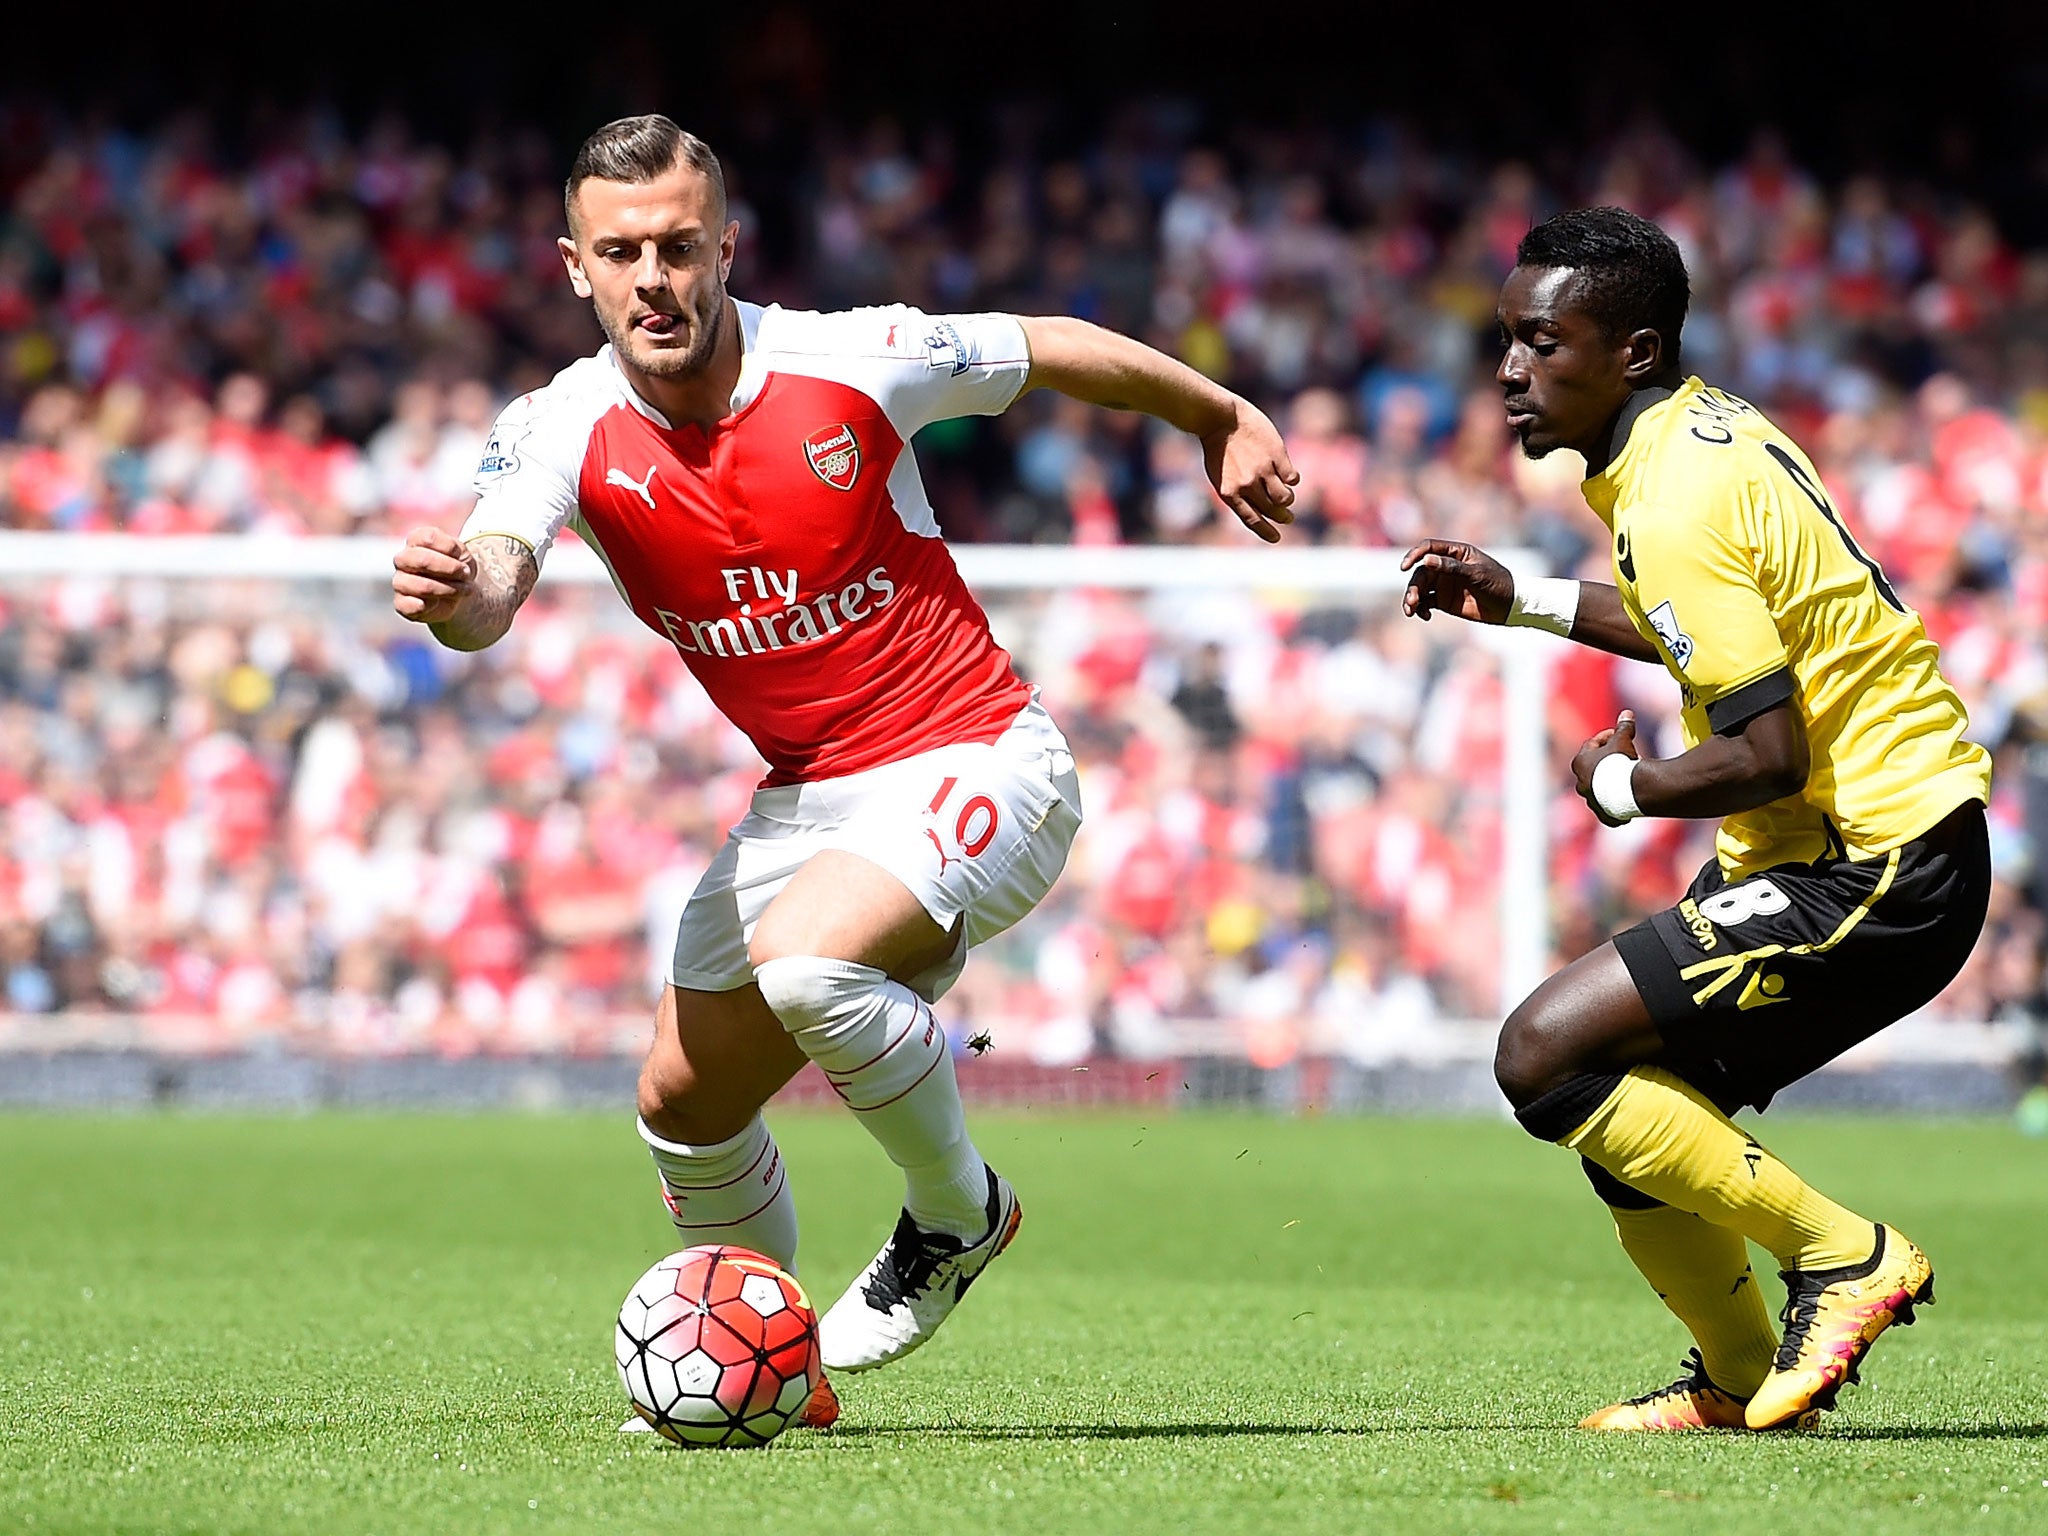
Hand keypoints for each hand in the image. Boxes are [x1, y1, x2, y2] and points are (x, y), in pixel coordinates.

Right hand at [392, 526, 476, 623]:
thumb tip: (448, 564)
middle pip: (422, 560)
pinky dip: (430, 606)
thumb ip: (453, 550)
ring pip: (422, 586)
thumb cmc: (456, 568)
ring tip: (461, 591)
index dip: (451, 549)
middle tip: (465, 575)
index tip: (462, 558)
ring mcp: (400, 581)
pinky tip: (438, 603)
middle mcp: (403, 559)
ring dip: (449, 590)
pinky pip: (409, 605)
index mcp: (415, 540)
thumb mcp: (462, 553)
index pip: (429, 538)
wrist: (459, 593)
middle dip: (451, 569)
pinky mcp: (401, 603)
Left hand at [1201, 401, 1298, 543]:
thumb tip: (1259, 509)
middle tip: (1287, 517)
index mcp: (1229, 493)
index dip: (1266, 532)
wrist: (1219, 417)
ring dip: (1288, 499)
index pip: (1252, 520)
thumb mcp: (1220, 475)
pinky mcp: (1277, 455)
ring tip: (1287, 496)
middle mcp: (1247, 485)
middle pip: (1272, 511)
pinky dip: (1292, 479)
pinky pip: (1292, 477)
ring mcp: (1262, 470)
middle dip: (1283, 517)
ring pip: (1285, 497)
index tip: (1276, 538)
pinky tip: (1288, 474)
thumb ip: (1236, 493)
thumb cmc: (1217, 446)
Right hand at [1400, 539, 1515, 623]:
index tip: (1405, 567)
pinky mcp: (1443, 600)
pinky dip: (1420, 609)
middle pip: (1421, 572)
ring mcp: (1444, 584)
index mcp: (1455, 553)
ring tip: (1412, 611)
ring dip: (1412, 598)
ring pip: (1419, 588)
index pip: (1428, 548)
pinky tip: (1425, 616)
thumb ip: (1451, 567)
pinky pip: (1424, 603)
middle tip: (1412, 601)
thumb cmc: (1497, 583)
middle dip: (1414, 586)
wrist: (1509, 606)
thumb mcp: (1476, 574)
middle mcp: (1446, 566)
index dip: (1414, 555)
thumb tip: (1426, 560)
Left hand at [1573, 710, 1639, 826]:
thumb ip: (1623, 727)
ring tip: (1628, 777)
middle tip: (1625, 755)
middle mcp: (1580, 782)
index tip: (1619, 734)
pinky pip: (1608, 809)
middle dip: (1608, 761)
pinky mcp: (1602, 813)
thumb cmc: (1621, 761)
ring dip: (1611, 783)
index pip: (1592, 745)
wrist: (1629, 789)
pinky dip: (1616, 804)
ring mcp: (1590, 799)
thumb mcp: (1622, 740)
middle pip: (1594, 767)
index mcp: (1580, 762)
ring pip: (1600, 789)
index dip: (1607, 737)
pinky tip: (1627, 800)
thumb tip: (1627, 713)